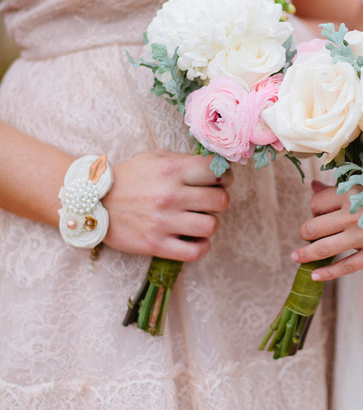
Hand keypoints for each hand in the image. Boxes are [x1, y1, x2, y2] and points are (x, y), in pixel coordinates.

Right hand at [104, 151, 230, 261]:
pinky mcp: (156, 244)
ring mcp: (163, 222)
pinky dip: (202, 246)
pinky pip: (195, 251)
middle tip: (208, 202)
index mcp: (171, 170)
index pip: (216, 172)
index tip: (219, 181)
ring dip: (210, 223)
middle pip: (220, 200)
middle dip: (219, 200)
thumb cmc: (129, 178)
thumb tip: (217, 166)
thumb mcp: (155, 158)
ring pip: (211, 226)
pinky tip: (195, 239)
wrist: (92, 202)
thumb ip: (185, 161)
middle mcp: (169, 195)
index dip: (224, 177)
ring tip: (199, 220)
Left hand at [293, 181, 362, 279]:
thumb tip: (314, 188)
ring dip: (305, 254)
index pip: (316, 203)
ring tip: (297, 256)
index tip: (318, 216)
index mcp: (355, 190)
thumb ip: (344, 188)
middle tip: (309, 237)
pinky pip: (344, 267)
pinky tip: (315, 275)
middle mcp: (356, 212)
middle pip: (312, 226)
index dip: (313, 211)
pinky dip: (326, 273)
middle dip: (306, 233)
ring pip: (322, 248)